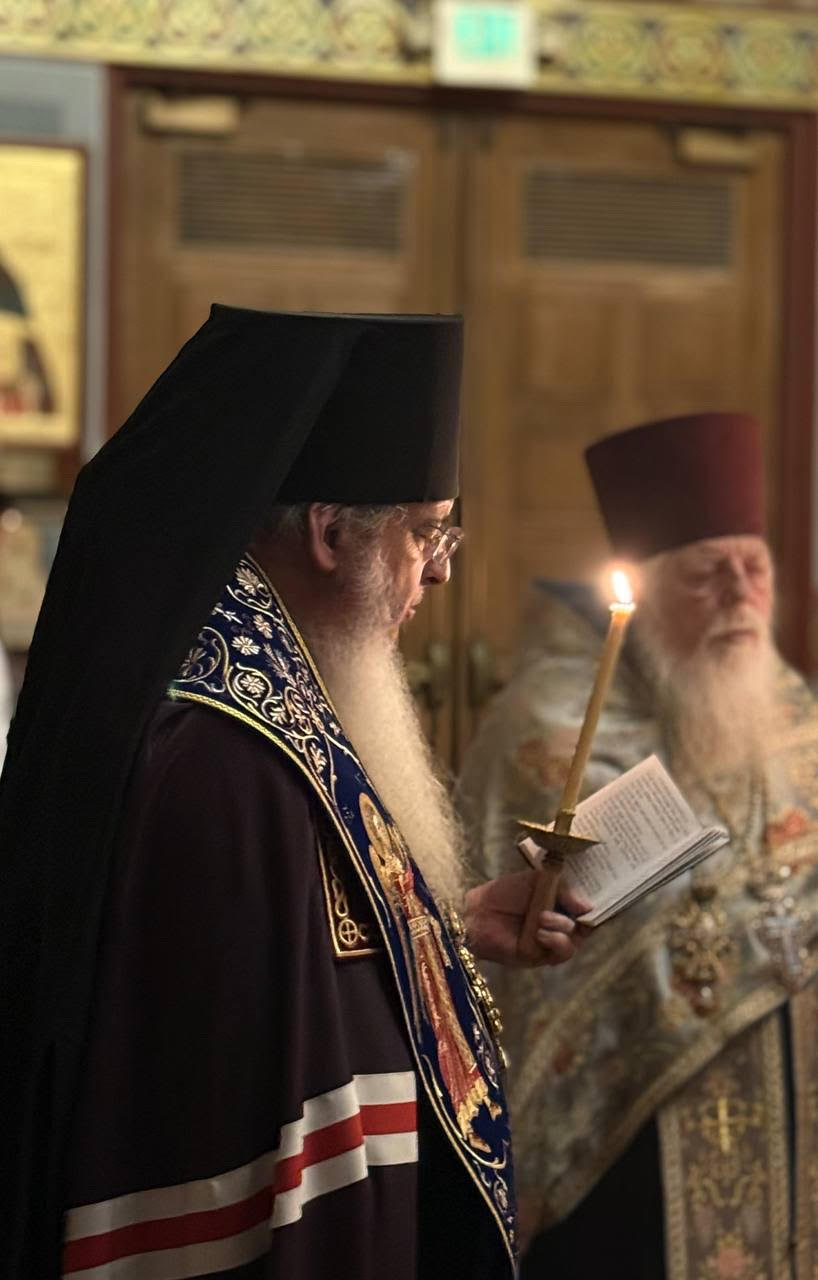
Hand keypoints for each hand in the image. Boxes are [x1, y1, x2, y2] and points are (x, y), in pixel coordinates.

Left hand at [463, 869, 592, 967]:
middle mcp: (560, 926)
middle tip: (573, 909)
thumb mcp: (538, 881)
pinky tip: (540, 932)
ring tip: (542, 918)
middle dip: (582, 918)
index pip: (587, 910)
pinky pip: (559, 954)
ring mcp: (550, 943)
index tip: (601, 900)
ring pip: (573, 942)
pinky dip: (554, 941)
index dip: (596, 907)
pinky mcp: (539, 958)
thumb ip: (564, 890)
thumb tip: (589, 907)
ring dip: (562, 928)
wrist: (479, 909)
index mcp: (561, 906)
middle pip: (586, 929)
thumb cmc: (507, 893)